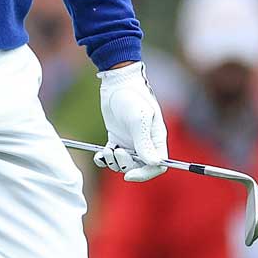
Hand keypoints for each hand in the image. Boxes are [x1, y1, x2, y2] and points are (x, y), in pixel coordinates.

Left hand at [96, 62, 167, 181]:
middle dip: (126, 166)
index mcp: (156, 139)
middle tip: (115, 152)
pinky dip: (104, 159)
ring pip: (124, 164)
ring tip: (106, 150)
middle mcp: (145, 143)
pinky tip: (99, 154)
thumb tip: (154, 163)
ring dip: (113, 162)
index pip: (158, 165)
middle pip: (139, 167)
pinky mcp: (117, 138)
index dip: (145, 174)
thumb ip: (144, 141)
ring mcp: (130, 141)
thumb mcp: (139, 118)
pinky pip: (112, 156)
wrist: (118, 82)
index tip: (128, 175)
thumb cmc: (133, 96)